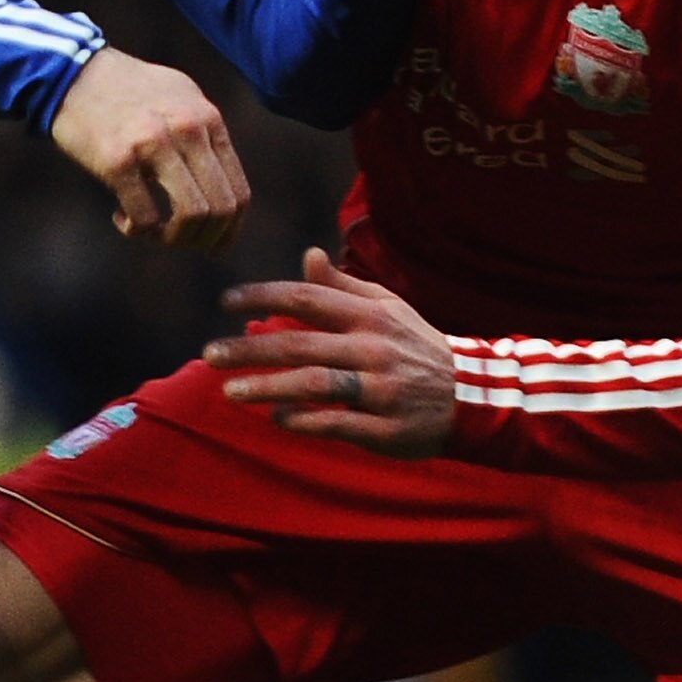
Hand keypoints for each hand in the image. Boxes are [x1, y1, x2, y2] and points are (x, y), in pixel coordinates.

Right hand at [50, 49, 250, 252]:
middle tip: (181, 243)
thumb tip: (221, 183)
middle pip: (220, 209)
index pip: (239, 192)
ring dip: (173, 239)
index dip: (230, 230)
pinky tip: (122, 220)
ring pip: (190, 215)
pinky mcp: (118, 160)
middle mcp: (187, 129)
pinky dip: (138, 231)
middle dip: (205, 240)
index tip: (213, 245)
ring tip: (153, 234)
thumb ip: (204, 134)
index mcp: (207, 119)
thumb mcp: (180, 98)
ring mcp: (153, 144)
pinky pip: (144, 216)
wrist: (73, 73)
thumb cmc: (127, 90)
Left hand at [205, 248, 456, 452]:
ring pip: (315, 385)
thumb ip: (343, 286)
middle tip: (209, 355)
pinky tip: (276, 418)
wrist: (471, 397)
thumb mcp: (388, 308)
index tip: (226, 302)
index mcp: (371, 315)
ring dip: (267, 388)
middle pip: (301, 344)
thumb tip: (308, 254)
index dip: (264, 296)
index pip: (307, 298)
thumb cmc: (416, 347)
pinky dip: (304, 421)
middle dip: (250, 348)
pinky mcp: (387, 428)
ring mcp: (382, 389)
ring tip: (229, 392)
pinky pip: (338, 423)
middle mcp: (374, 348)